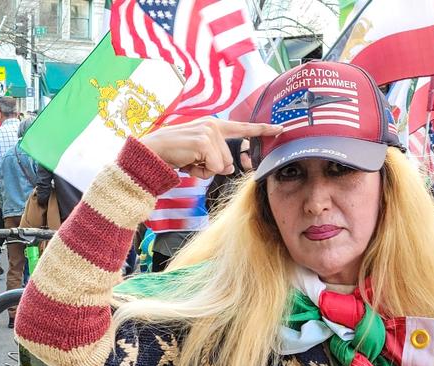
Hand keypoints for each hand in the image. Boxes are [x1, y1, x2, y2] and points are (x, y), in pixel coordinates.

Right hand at [141, 118, 282, 178]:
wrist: (153, 152)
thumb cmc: (175, 154)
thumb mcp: (199, 156)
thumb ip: (217, 158)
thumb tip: (230, 167)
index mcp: (214, 126)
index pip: (242, 128)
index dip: (262, 130)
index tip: (279, 128)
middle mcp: (213, 125)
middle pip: (229, 159)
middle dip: (212, 167)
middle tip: (194, 161)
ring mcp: (209, 132)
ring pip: (222, 165)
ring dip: (205, 170)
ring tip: (189, 161)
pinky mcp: (204, 142)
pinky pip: (213, 167)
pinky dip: (201, 172)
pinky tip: (189, 163)